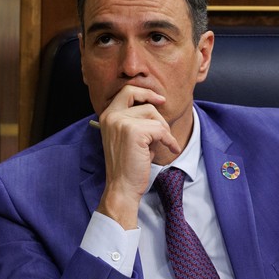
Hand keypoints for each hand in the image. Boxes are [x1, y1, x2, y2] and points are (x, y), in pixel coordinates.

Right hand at [96, 85, 180, 228]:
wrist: (122, 187)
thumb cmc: (128, 166)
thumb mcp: (128, 138)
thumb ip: (136, 121)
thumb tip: (156, 108)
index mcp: (108, 116)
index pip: (126, 91)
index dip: (144, 92)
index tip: (158, 99)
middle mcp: (112, 116)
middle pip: (141, 98)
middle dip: (157, 108)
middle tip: (166, 120)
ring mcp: (121, 122)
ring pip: (153, 115)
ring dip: (163, 130)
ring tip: (161, 144)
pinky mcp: (134, 131)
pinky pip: (160, 129)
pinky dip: (169, 140)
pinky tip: (171, 149)